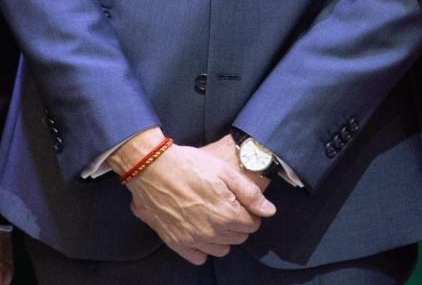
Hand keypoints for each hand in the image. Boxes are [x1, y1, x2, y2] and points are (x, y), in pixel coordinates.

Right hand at [111, 129, 275, 264]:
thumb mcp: (224, 170)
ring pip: (222, 249)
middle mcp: (212, 231)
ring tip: (213, 218)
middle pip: (239, 237)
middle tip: (226, 207)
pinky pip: (199, 257)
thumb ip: (250, 193)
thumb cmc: (188, 165)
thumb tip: (269, 211)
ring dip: (223, 237)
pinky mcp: (176, 242)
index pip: (253, 224)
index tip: (240, 203)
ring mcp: (193, 239)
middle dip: (237, 224)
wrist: (151, 167)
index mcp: (227, 214)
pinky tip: (200, 232)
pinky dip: (203, 248)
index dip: (250, 212)